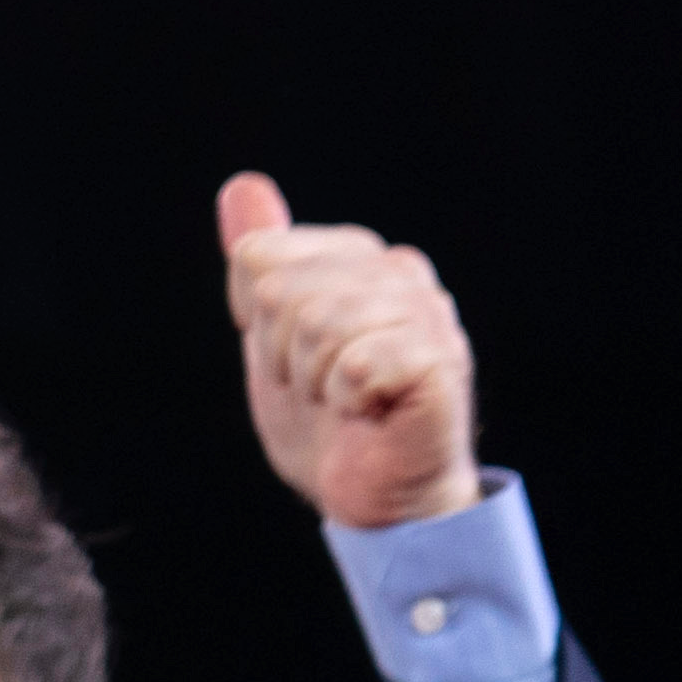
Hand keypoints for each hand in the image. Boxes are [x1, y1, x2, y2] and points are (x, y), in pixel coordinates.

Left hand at [218, 172, 482, 530]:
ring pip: (316, 325)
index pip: (258, 257)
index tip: (291, 359)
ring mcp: (427, 313)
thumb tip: (242, 184)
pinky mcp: (440, 360)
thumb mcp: (273, 335)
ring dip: (314, 383)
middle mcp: (401, 272)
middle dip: (281, 357)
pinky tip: (372, 414)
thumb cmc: (327, 419)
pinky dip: (347, 401)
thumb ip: (260, 262)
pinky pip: (355, 363)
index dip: (257, 324)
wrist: (375, 497)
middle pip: (280, 292)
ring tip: (346, 402)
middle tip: (320, 389)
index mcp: (359, 257)